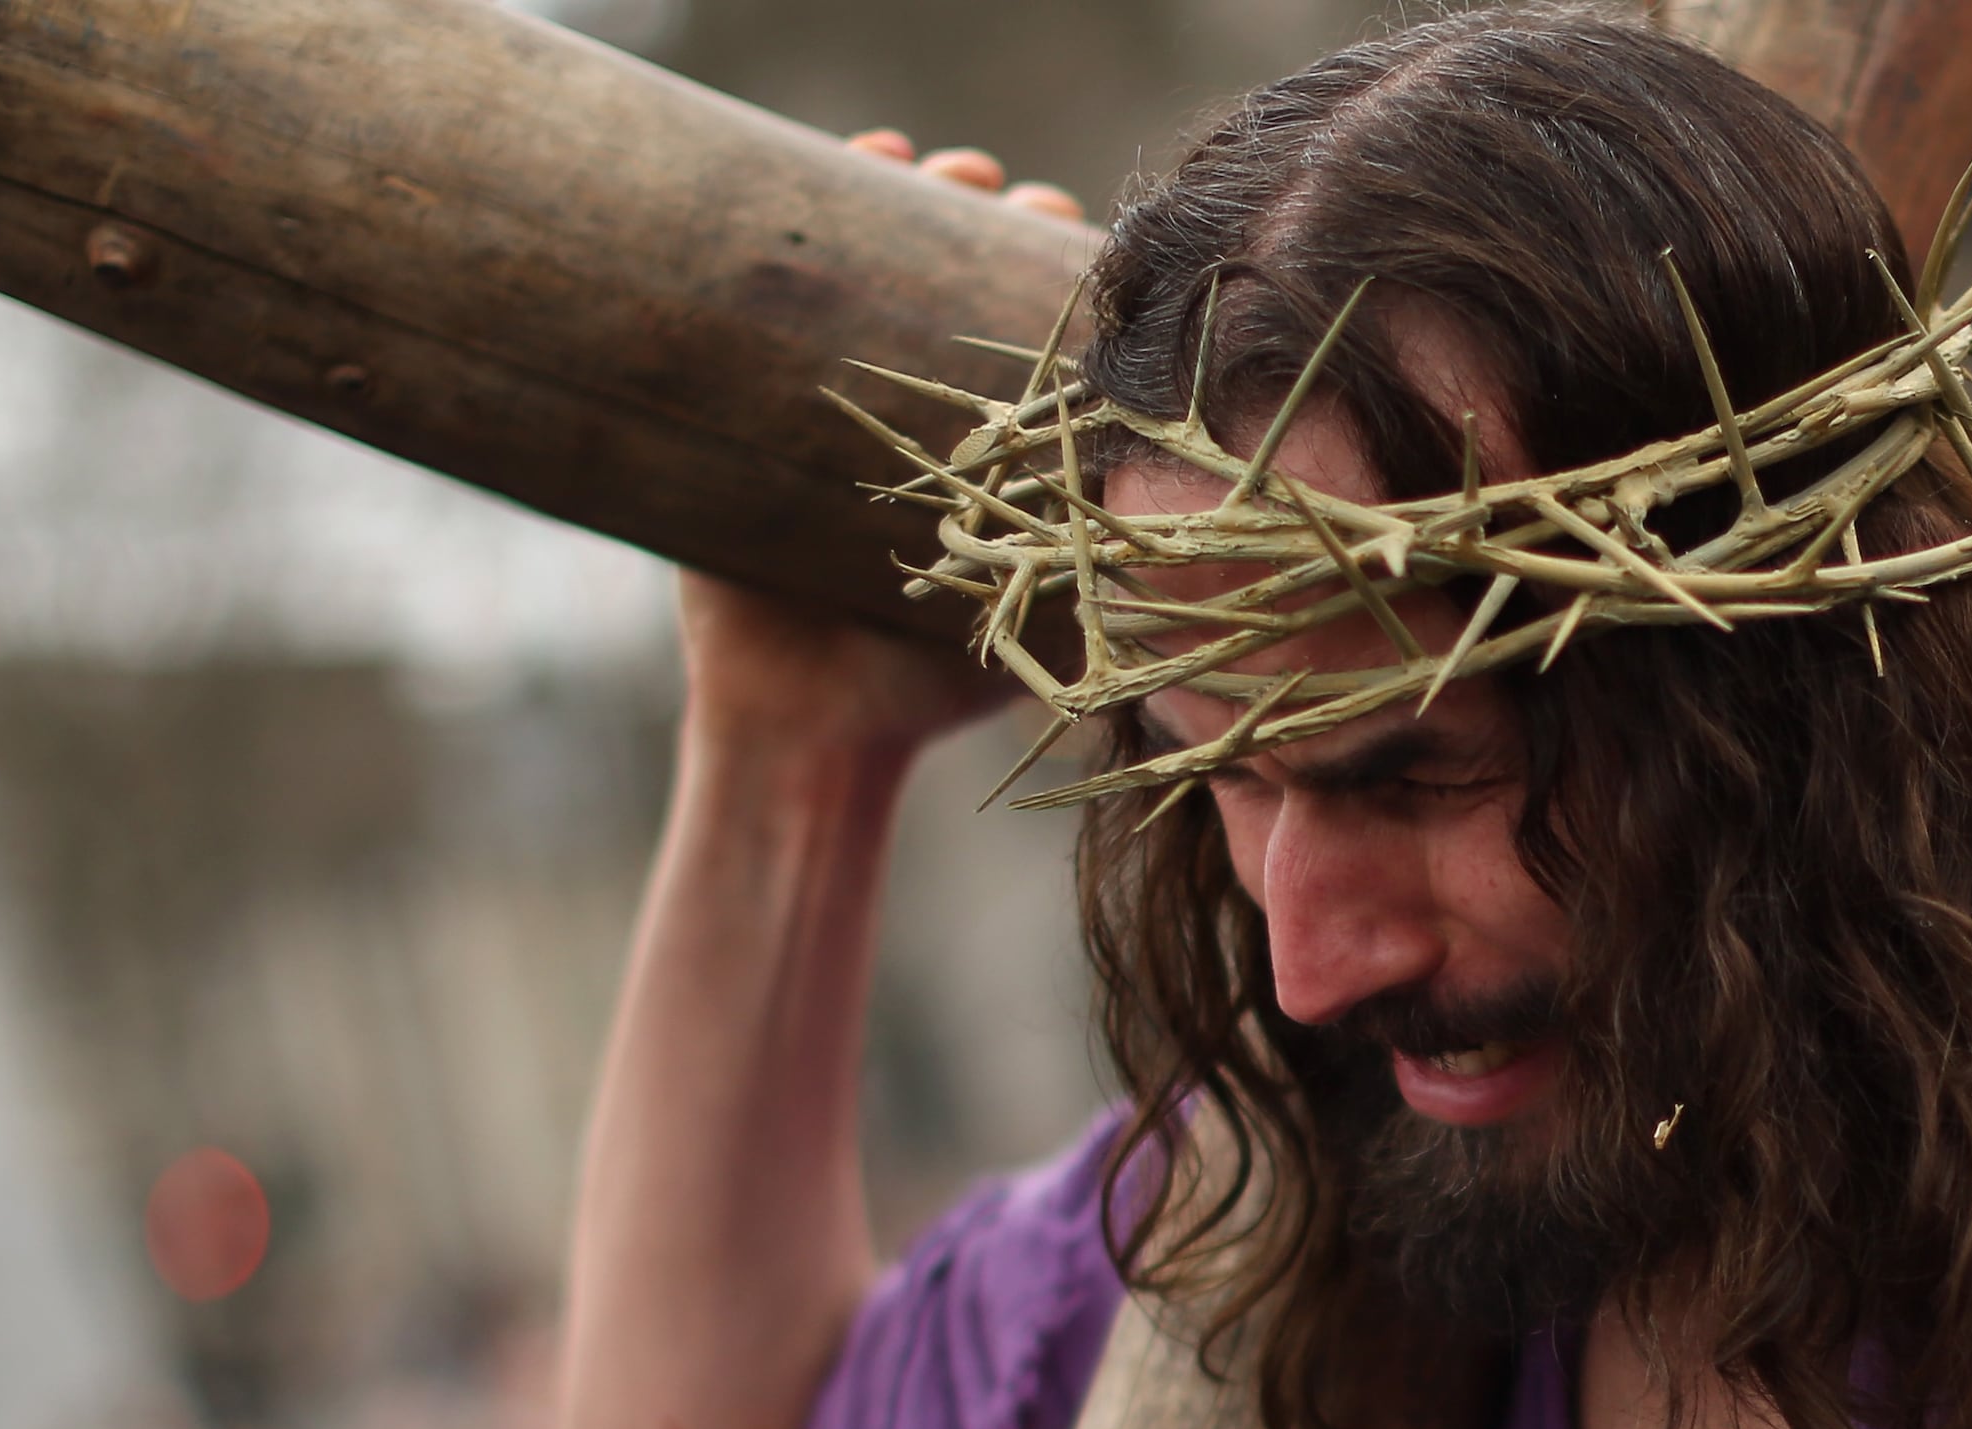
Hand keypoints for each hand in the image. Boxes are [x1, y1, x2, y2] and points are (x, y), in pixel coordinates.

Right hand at [667, 128, 1086, 766]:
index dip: (1057, 272)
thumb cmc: (931, 679)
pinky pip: (777, 287)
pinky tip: (858, 162)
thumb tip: (1213, 542)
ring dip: (909, 189)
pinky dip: (812, 210)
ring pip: (878, 257)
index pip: (1036, 323)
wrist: (812, 723)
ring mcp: (842, 392)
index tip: (1072, 240)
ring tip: (922, 163)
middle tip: (999, 196)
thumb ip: (1105, 576)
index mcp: (997, 435)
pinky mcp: (758, 397)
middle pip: (960, 267)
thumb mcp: (1035, 614)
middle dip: (984, 212)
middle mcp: (926, 398)